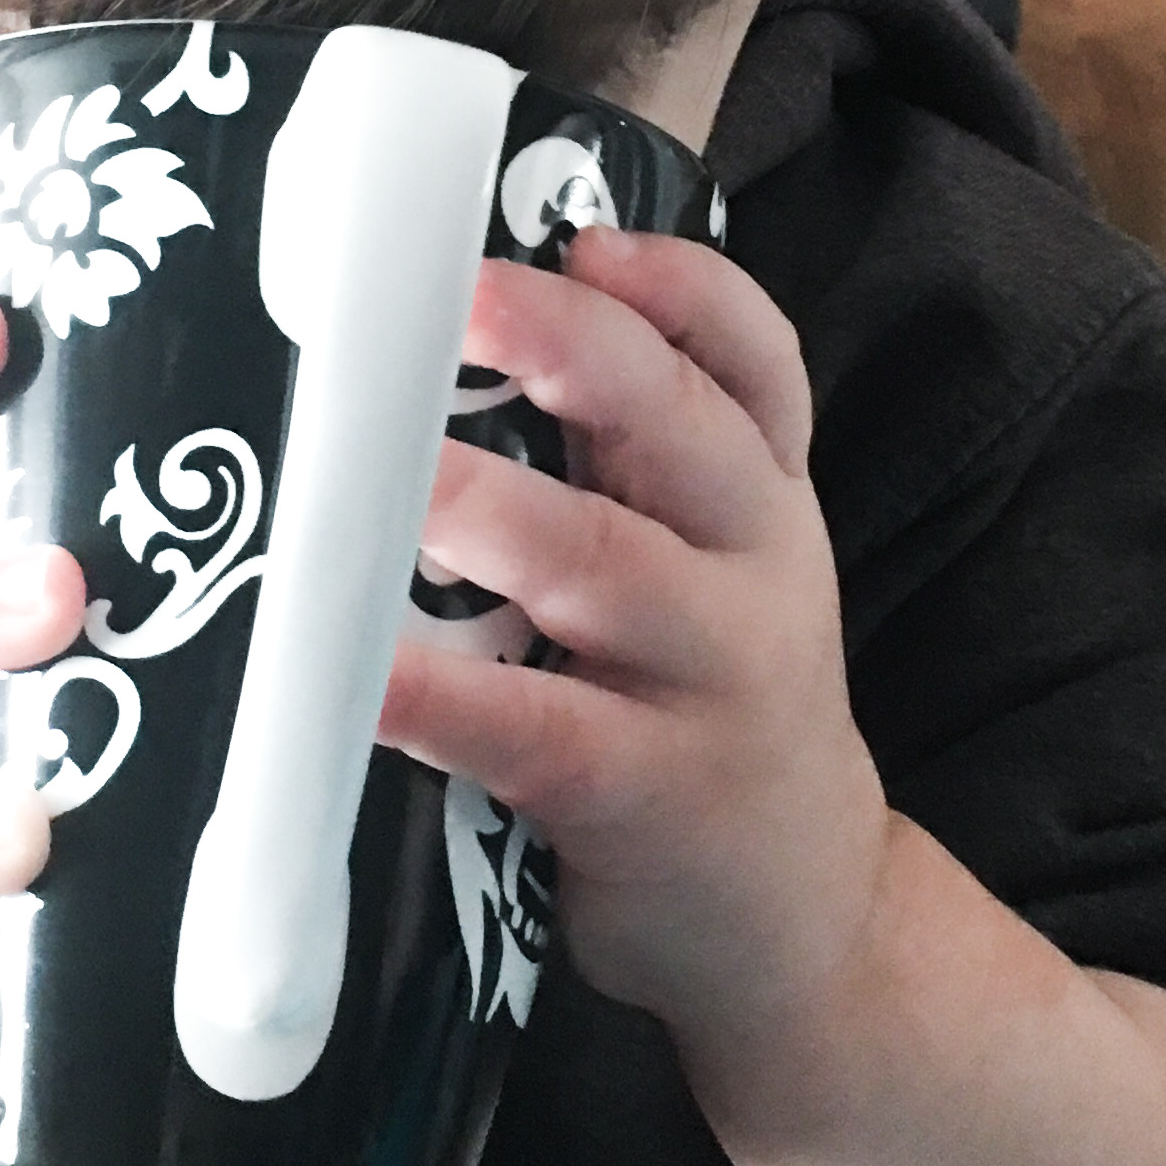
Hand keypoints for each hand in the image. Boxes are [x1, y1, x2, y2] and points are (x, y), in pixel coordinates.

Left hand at [377, 231, 891, 1080]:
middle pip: (683, 432)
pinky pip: (537, 730)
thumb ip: (623, 470)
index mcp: (763, 498)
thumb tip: (435, 344)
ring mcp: (711, 683)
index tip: (588, 244)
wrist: (805, 920)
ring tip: (392, 477)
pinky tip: (360, 675)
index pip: (755, 361)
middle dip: (573, 355)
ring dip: (491, 508)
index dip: (683, 288)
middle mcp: (756, 569)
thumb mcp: (712, 573)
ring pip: (606, 567)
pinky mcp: (648, 796)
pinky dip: (443, 697)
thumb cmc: (703, 709)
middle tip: (461, 304)